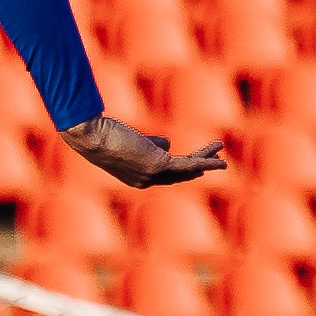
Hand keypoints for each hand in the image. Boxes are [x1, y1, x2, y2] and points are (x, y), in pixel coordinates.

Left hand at [60, 114, 227, 188]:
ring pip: (186, 170)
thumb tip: (167, 143)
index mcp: (137, 178)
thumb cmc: (104, 135)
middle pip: (179, 176)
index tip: (197, 166)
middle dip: (199, 169)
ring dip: (206, 163)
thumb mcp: (132, 141)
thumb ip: (150, 143)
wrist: (91, 137)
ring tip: (224, 161)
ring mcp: (152, 175)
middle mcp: (145, 181)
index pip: (165, 175)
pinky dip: (204, 161)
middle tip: (217, 164)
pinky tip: (218, 158)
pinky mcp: (158, 165)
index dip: (183, 170)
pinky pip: (187, 164)